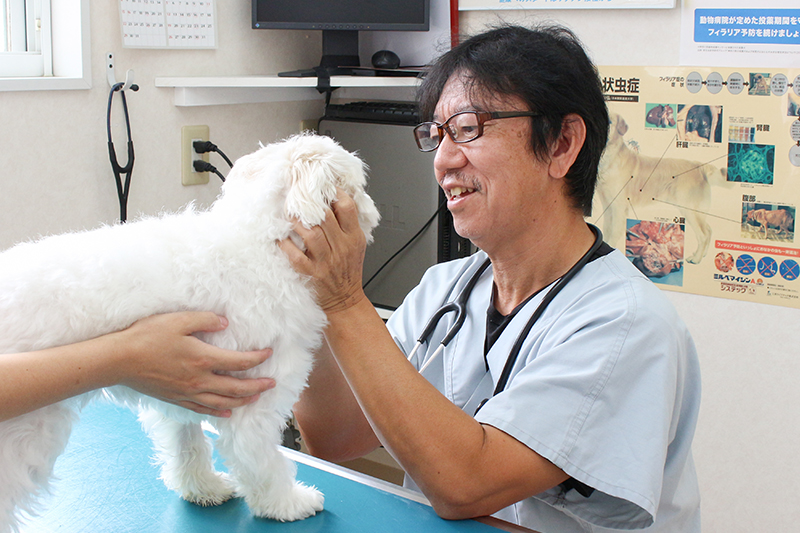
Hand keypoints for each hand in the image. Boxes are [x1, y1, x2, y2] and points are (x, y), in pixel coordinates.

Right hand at [114, 312, 274, 416]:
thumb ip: (205, 320)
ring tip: (255, 397)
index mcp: (203, 359)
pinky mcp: (176, 399)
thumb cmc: (147, 336)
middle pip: (236, 388)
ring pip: (223, 403)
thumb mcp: (178, 320)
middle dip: (257, 386)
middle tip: (272, 384)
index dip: (257, 359)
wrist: (119, 360)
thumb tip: (225, 323)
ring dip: (243, 401)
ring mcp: (187, 393)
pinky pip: (202, 410)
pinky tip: (226, 413)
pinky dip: (218, 412)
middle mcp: (199, 380)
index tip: (268, 353)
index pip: (239, 362)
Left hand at [279, 189, 367, 313]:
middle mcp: (340, 247)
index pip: (347, 208)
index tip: (322, 187)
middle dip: (310, 203)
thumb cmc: (348, 270)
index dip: (334, 193)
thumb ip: (348, 224)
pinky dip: (285, 244)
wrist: (345, 299)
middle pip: (326, 217)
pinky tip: (280, 237)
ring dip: (297, 221)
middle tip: (298, 194)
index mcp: (353, 237)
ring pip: (310, 233)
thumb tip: (336, 198)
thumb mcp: (357, 245)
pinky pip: (295, 255)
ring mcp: (325, 261)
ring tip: (288, 212)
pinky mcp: (310, 273)